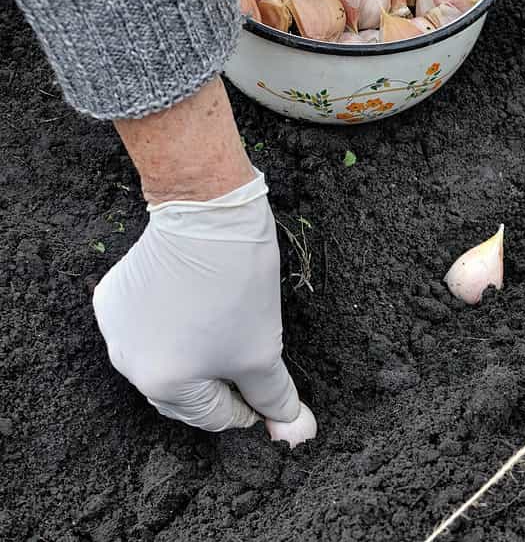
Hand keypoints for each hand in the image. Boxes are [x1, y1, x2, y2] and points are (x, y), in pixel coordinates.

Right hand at [92, 171, 315, 444]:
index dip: (249, 406)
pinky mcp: (112, 296)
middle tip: (252, 364)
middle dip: (221, 384)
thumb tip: (293, 430)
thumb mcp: (263, 350)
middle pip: (185, 393)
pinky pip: (146, 329)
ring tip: (227, 332)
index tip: (269, 394)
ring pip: (164, 360)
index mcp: (161, 384)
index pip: (214, 417)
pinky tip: (197, 309)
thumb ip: (275, 397)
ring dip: (196, 357)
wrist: (208, 214)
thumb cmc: (235, 285)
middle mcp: (126, 363)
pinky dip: (172, 328)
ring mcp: (114, 328)